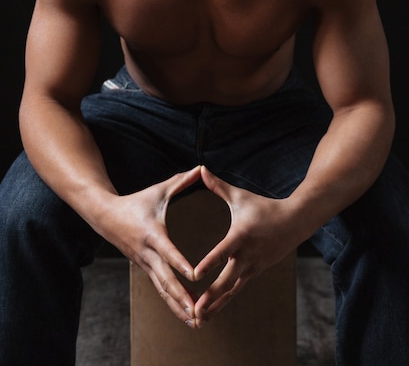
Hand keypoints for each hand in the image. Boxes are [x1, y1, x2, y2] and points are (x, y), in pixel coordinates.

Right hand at [97, 165, 201, 324]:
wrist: (106, 216)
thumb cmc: (137, 201)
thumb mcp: (159, 190)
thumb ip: (182, 181)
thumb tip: (202, 169)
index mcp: (153, 234)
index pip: (169, 251)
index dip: (180, 263)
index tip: (194, 275)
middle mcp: (148, 254)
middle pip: (166, 280)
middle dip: (182, 297)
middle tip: (198, 311)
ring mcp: (145, 264)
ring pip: (163, 291)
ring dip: (178, 307)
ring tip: (196, 322)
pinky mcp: (145, 269)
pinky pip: (160, 289)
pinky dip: (172, 303)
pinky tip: (186, 315)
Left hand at [192, 166, 297, 326]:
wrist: (296, 221)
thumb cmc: (264, 207)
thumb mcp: (240, 196)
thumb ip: (217, 186)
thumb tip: (200, 169)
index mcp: (241, 236)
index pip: (222, 252)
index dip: (209, 263)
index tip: (194, 275)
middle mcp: (247, 255)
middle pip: (227, 280)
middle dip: (210, 296)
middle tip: (194, 310)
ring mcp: (253, 267)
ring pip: (232, 291)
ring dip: (215, 305)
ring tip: (198, 320)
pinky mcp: (255, 272)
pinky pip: (237, 290)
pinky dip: (224, 301)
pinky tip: (210, 313)